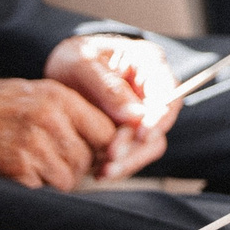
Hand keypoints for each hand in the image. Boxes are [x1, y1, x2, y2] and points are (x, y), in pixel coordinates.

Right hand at [0, 75, 116, 189]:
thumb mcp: (34, 90)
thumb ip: (68, 109)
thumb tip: (99, 133)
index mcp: (60, 97)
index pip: (107, 130)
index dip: (104, 146)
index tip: (96, 152)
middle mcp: (51, 120)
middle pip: (89, 157)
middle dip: (81, 166)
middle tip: (66, 165)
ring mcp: (32, 146)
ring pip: (68, 177)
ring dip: (59, 180)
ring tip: (43, 171)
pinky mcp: (13, 169)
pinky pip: (41, 189)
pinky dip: (36, 188)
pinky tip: (23, 177)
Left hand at [45, 35, 180, 178]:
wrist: (60, 68)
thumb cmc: (74, 57)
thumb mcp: (83, 63)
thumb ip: (109, 87)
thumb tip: (136, 117)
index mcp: (149, 65)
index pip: (169, 93)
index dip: (160, 117)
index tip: (142, 135)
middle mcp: (152, 91)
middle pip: (161, 124)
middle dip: (138, 145)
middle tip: (110, 155)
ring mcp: (142, 114)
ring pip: (149, 144)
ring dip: (129, 160)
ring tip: (104, 171)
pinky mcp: (128, 132)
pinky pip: (131, 153)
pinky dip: (118, 165)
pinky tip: (99, 172)